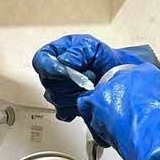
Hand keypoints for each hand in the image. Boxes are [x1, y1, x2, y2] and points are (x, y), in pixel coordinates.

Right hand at [32, 34, 151, 121]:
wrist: (118, 76)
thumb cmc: (105, 59)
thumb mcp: (92, 47)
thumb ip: (77, 52)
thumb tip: (63, 62)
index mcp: (56, 53)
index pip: (41, 61)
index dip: (49, 68)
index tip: (65, 71)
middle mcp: (54, 72)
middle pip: (48, 82)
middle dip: (70, 82)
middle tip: (89, 77)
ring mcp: (58, 90)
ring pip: (55, 98)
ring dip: (75, 94)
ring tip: (91, 87)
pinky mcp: (66, 107)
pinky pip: (62, 112)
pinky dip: (75, 108)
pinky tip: (85, 100)